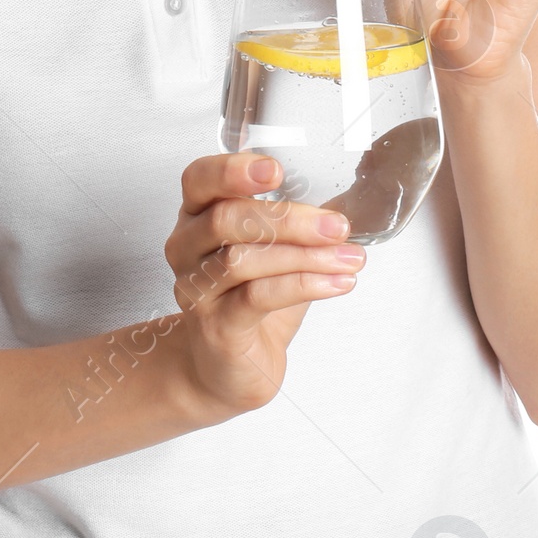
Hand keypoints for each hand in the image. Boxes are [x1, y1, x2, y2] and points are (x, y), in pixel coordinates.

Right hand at [163, 151, 365, 419]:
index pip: (200, 179)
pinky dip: (303, 285)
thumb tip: (351, 199)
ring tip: (349, 258)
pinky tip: (337, 283)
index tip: (276, 171)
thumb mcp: (272, 250)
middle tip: (336, 225)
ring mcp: (196, 289)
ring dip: (304, 256)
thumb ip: (297, 222)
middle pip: (225, 218)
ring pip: (242, 259)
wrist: (225, 367)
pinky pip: (257, 297)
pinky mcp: (215, 326)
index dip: (232, 170)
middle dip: (288, 219)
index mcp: (197, 215)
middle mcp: (186, 247)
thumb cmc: (249, 299)